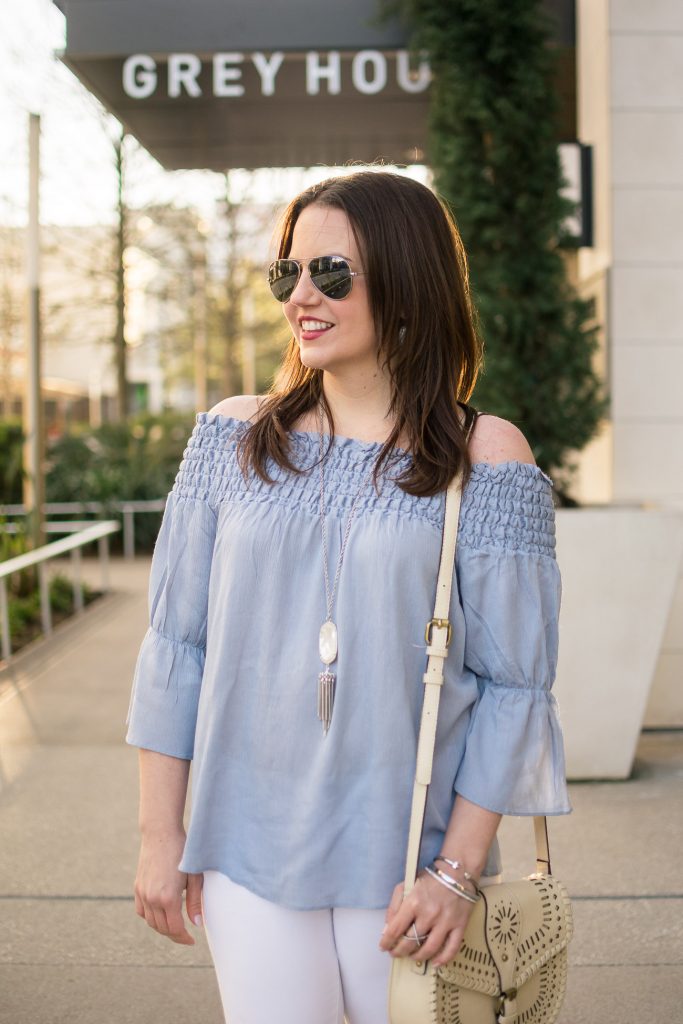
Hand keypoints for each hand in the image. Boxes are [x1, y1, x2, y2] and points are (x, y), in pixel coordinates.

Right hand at [134, 828, 203, 944]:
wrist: (161, 833)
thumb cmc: (183, 852)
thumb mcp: (194, 876)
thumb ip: (195, 902)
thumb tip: (196, 923)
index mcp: (168, 898)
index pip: (175, 929)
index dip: (184, 938)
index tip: (192, 940)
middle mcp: (152, 899)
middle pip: (162, 928)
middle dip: (174, 935)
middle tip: (186, 935)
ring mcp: (142, 893)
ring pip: (151, 922)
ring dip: (162, 928)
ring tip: (175, 926)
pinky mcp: (137, 887)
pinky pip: (141, 911)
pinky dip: (150, 917)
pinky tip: (160, 914)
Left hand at [378, 869, 477, 967]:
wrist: (458, 872)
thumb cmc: (430, 879)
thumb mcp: (407, 885)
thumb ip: (394, 905)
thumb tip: (387, 929)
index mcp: (413, 902)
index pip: (395, 929)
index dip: (387, 942)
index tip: (383, 947)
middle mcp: (429, 914)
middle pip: (410, 942)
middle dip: (399, 951)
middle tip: (396, 953)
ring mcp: (445, 922)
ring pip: (429, 949)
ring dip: (418, 957)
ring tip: (412, 957)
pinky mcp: (460, 926)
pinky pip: (451, 949)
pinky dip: (442, 959)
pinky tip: (435, 963)